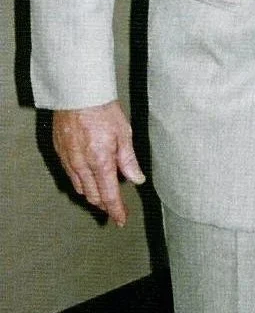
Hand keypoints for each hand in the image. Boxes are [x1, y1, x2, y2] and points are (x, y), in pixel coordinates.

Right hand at [52, 102, 145, 227]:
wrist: (77, 93)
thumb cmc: (102, 110)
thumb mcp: (124, 134)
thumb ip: (129, 160)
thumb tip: (137, 179)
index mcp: (100, 161)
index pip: (109, 195)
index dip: (115, 210)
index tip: (120, 220)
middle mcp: (82, 165)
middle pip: (93, 196)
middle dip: (104, 205)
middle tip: (114, 208)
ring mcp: (68, 159)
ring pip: (80, 188)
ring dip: (93, 195)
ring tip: (103, 195)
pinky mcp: (60, 152)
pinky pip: (71, 175)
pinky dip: (81, 182)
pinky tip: (88, 178)